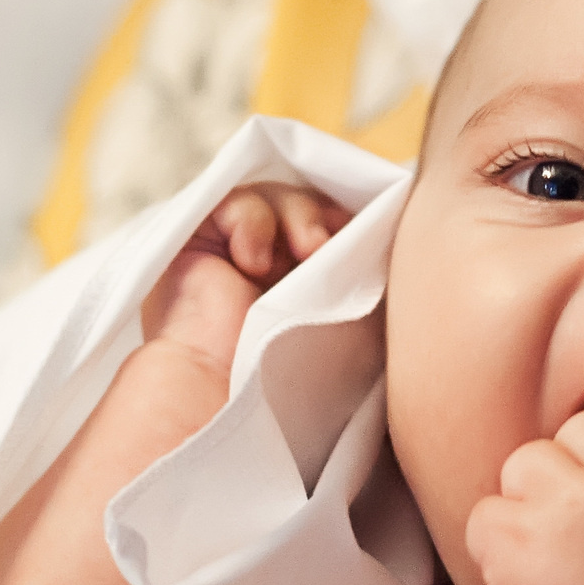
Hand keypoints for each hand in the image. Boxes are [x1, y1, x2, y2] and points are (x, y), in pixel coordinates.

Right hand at [139, 183, 351, 382]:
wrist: (236, 387)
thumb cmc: (296, 365)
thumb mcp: (351, 316)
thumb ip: (363, 276)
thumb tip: (382, 234)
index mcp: (304, 281)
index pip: (333, 226)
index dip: (349, 223)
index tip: (365, 240)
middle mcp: (270, 262)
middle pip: (307, 203)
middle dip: (324, 218)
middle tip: (326, 248)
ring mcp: (235, 248)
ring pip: (277, 197)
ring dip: (298, 217)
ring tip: (305, 251)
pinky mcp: (201, 237)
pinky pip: (237, 203)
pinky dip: (253, 223)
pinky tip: (250, 263)